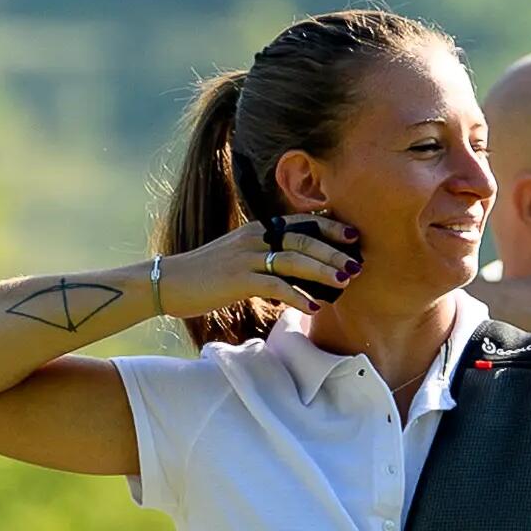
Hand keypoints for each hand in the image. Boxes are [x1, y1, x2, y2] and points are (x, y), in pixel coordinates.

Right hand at [159, 212, 357, 320]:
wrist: (171, 282)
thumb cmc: (210, 276)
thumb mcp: (243, 260)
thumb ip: (270, 262)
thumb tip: (300, 278)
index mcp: (258, 230)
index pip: (300, 223)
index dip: (329, 227)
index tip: (354, 236)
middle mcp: (255, 238)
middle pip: (302, 239)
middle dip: (333, 251)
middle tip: (358, 263)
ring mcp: (246, 257)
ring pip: (292, 259)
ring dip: (321, 270)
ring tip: (345, 281)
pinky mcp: (238, 279)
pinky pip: (273, 285)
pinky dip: (296, 295)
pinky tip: (313, 306)